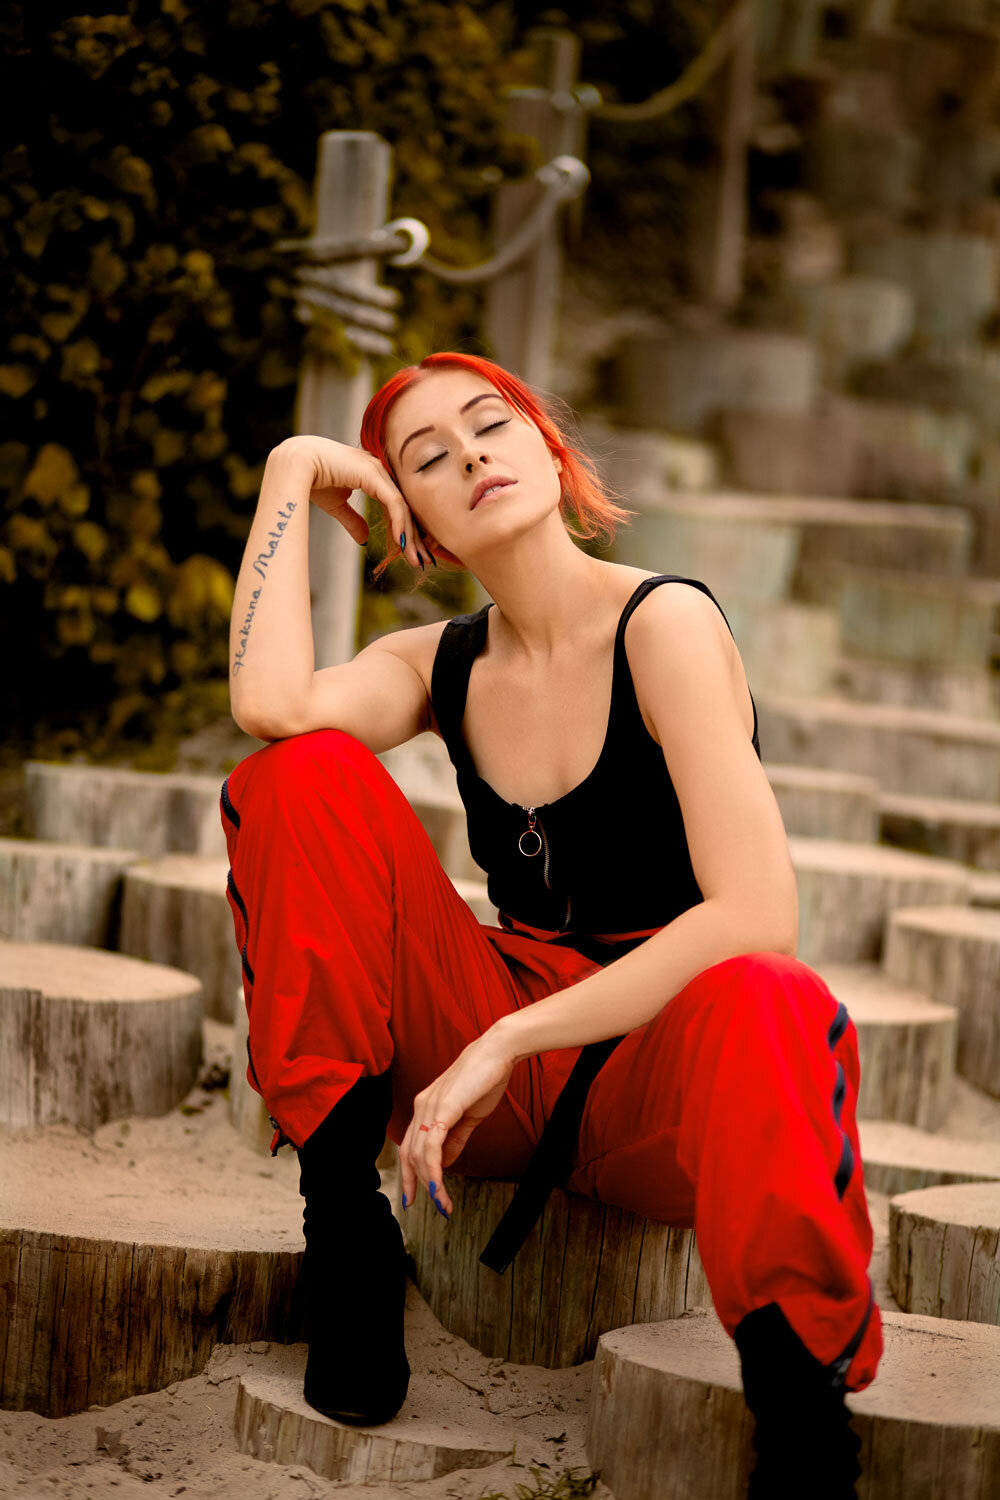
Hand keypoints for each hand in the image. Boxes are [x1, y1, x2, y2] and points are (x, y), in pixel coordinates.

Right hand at [269, 434, 433, 568]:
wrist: (295, 465)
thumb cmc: (313, 480)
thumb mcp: (337, 505)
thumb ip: (353, 520)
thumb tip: (365, 539)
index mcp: (374, 476)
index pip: (397, 506)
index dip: (405, 530)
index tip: (411, 553)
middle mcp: (380, 471)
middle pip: (405, 507)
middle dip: (415, 537)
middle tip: (423, 562)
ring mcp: (378, 470)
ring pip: (403, 507)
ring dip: (410, 536)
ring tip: (416, 559)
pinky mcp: (374, 474)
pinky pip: (394, 503)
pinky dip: (400, 524)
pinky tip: (402, 542)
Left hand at [398, 1027, 518, 1216]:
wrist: (498, 1052)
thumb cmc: (486, 1079)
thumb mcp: (469, 1116)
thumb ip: (455, 1139)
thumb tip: (445, 1163)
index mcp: (426, 1107)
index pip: (411, 1146)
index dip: (411, 1173)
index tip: (417, 1196)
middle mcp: (421, 1106)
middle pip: (409, 1154)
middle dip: (416, 1185)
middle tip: (432, 1207)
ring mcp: (429, 1106)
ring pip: (418, 1154)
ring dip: (429, 1184)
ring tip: (442, 1203)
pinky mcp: (442, 1108)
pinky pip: (431, 1146)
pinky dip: (433, 1170)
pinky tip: (439, 1186)